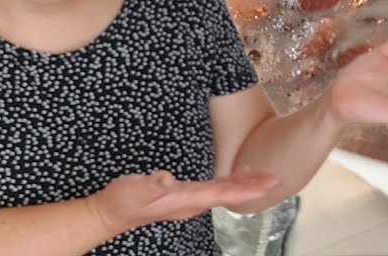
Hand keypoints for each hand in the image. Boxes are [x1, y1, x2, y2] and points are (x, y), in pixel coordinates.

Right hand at [88, 167, 279, 234]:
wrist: (110, 213)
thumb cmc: (122, 200)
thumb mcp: (133, 189)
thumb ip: (150, 185)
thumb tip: (167, 180)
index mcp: (186, 200)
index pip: (222, 194)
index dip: (245, 189)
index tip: (266, 185)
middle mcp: (192, 202)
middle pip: (230, 194)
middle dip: (254, 186)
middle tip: (277, 177)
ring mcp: (190, 200)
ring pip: (225, 191)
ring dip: (246, 183)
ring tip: (265, 174)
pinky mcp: (185, 195)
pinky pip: (216, 189)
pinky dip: (232, 181)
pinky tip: (239, 173)